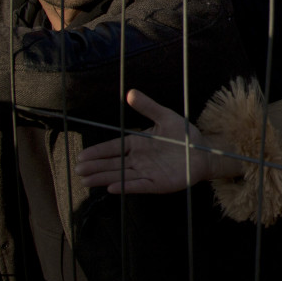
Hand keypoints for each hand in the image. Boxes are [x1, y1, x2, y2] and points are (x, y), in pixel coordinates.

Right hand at [75, 89, 240, 193]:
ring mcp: (146, 172)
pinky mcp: (156, 184)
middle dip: (95, 167)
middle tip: (78, 170)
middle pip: (112, 164)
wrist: (203, 152)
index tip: (82, 155)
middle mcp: (138, 159)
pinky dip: (125, 186)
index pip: (113, 148)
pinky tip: (112, 188)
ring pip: (120, 176)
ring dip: (103, 178)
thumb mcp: (165, 116)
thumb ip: (148, 107)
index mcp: (137, 143)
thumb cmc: (183, 135)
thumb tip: (130, 92)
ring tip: (86, 181)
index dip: (97, 152)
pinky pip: (138, 185)